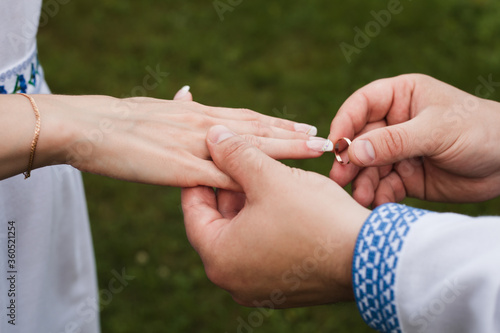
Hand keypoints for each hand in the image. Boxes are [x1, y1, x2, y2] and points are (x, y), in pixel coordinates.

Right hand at [31, 87, 325, 188]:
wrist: (91, 127)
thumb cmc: (119, 123)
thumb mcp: (157, 115)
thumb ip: (181, 117)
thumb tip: (192, 106)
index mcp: (198, 116)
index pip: (246, 120)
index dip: (275, 124)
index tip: (301, 126)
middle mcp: (204, 126)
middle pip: (257, 129)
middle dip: (291, 134)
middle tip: (321, 137)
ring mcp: (197, 147)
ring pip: (249, 148)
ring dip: (283, 148)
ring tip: (313, 148)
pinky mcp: (184, 169)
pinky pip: (224, 175)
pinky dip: (252, 178)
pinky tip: (274, 183)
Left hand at [182, 125, 369, 307]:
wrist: (371, 259)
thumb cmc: (315, 218)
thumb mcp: (270, 178)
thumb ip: (235, 154)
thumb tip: (212, 137)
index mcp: (219, 257)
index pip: (194, 208)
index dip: (201, 174)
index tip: (209, 153)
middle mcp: (232, 279)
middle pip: (220, 221)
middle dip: (230, 186)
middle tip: (240, 158)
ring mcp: (258, 287)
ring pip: (244, 233)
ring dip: (251, 203)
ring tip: (266, 173)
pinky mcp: (283, 287)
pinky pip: (264, 248)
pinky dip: (268, 223)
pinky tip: (284, 199)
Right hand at [329, 74, 499, 206]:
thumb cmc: (480, 130)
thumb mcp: (436, 130)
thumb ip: (393, 141)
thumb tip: (353, 151)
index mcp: (400, 98)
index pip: (361, 105)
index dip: (345, 124)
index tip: (335, 146)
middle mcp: (394, 124)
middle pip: (360, 140)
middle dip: (350, 160)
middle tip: (341, 179)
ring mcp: (398, 152)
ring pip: (369, 167)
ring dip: (362, 182)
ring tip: (361, 198)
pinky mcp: (406, 177)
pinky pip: (384, 186)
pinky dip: (379, 196)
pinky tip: (378, 204)